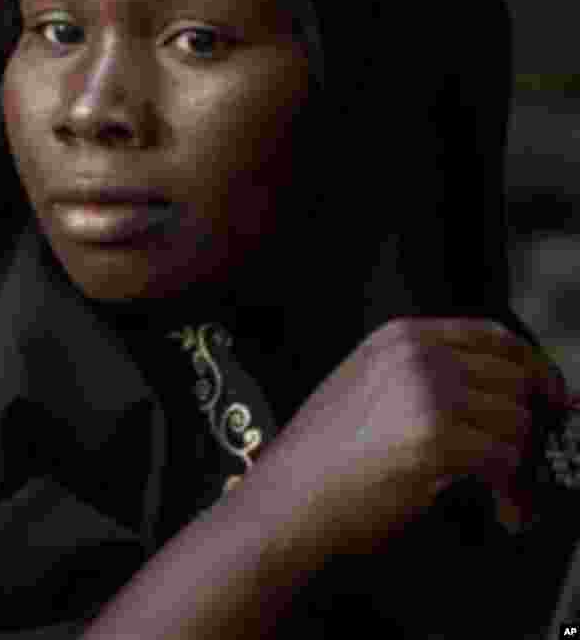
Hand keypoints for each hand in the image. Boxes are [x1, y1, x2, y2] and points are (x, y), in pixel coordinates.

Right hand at [240, 317, 568, 559]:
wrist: (292, 495)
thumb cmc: (325, 455)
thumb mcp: (367, 384)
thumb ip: (421, 374)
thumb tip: (490, 395)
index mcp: (401, 336)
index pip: (493, 334)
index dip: (533, 367)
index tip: (553, 397)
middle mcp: (418, 354)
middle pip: (514, 377)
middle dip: (533, 424)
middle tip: (533, 460)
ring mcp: (429, 392)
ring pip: (517, 420)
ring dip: (523, 465)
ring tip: (509, 496)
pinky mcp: (439, 438)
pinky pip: (507, 459)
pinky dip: (515, 492)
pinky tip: (504, 510)